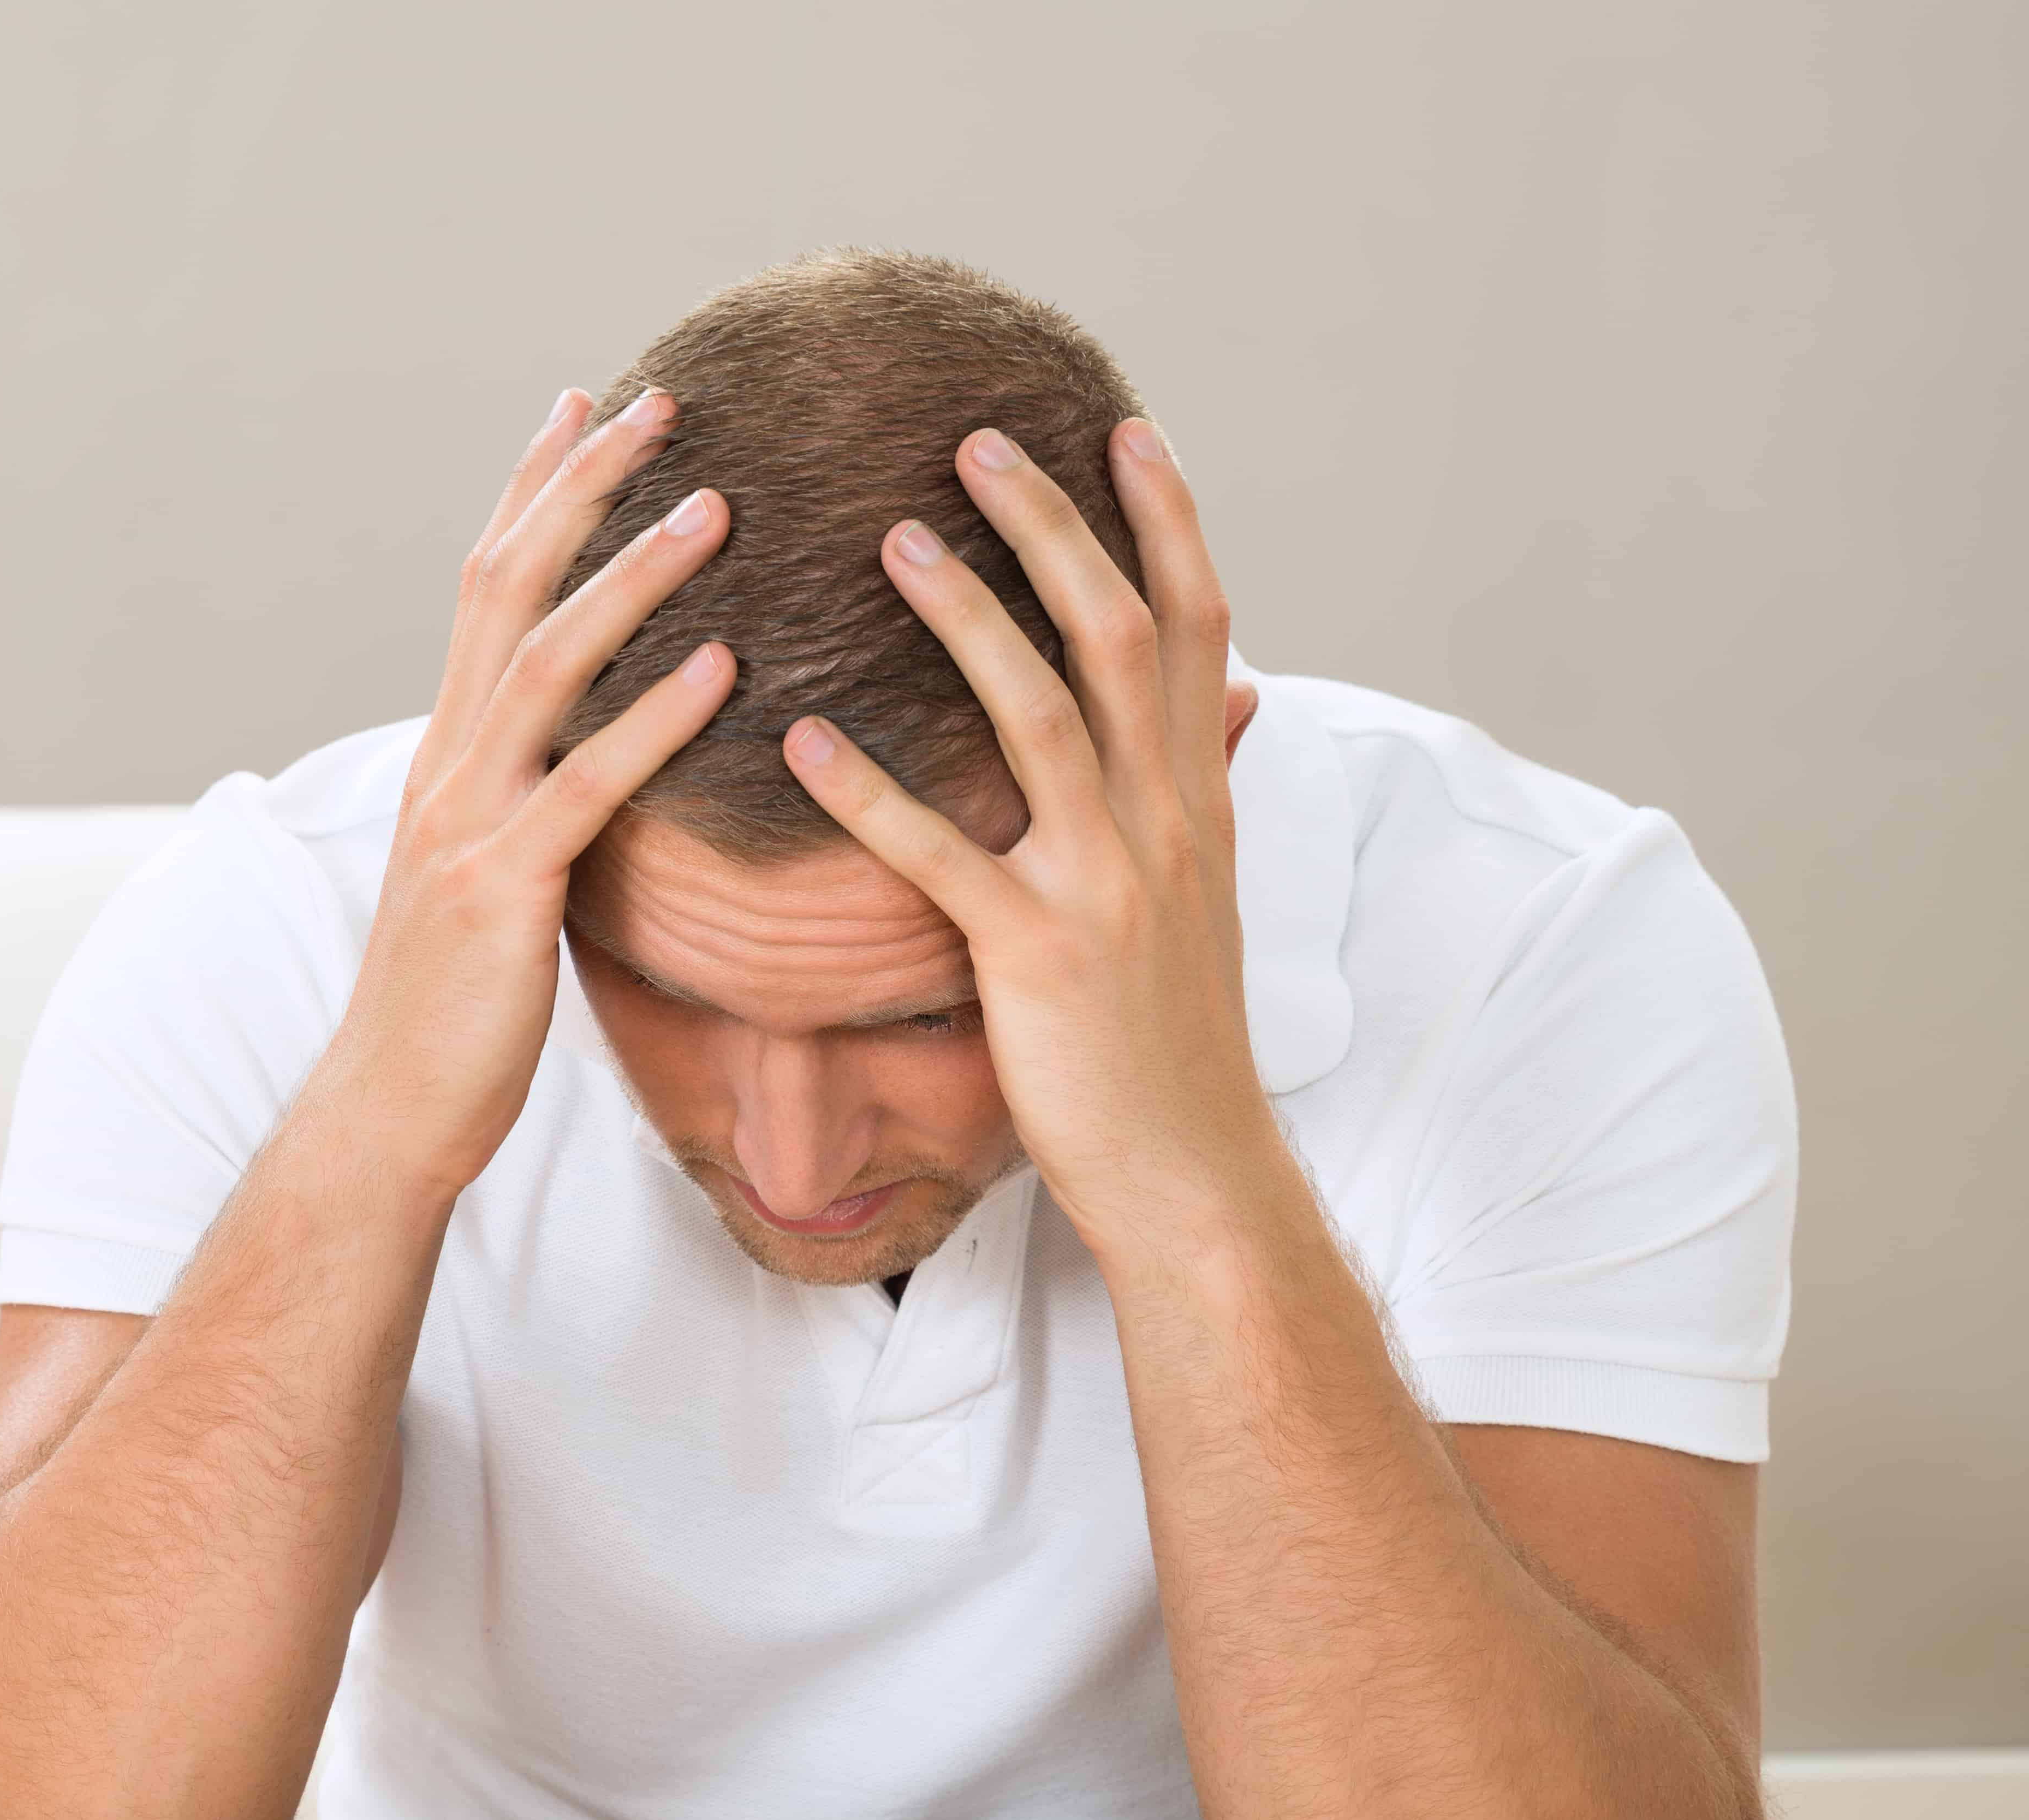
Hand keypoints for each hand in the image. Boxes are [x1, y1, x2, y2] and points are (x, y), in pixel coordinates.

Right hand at [312, 387, 737, 1198]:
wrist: (390, 1112)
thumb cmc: (455, 1007)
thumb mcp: (490, 874)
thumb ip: (531, 796)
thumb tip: (595, 748)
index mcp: (446, 754)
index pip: (484, 586)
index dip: (532, 488)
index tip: (584, 401)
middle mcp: (446, 765)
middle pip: (506, 588)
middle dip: (580, 487)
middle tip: (659, 400)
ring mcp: (465, 824)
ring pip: (544, 665)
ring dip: (632, 577)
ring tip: (715, 505)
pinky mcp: (502, 893)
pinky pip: (585, 787)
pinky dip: (653, 718)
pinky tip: (722, 666)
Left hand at [780, 420, 1293, 1262]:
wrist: (1191, 1170)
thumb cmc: (1173, 1034)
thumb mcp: (1205, 895)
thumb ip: (1207, 788)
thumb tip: (1238, 701)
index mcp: (1200, 798)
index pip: (1196, 623)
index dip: (1166, 520)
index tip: (1121, 427)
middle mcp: (1164, 819)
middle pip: (1117, 634)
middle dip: (1054, 528)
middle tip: (975, 439)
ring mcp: (1104, 884)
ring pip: (1038, 718)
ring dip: (965, 621)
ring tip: (889, 540)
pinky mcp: (1033, 956)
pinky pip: (941, 859)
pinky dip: (872, 795)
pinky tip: (802, 741)